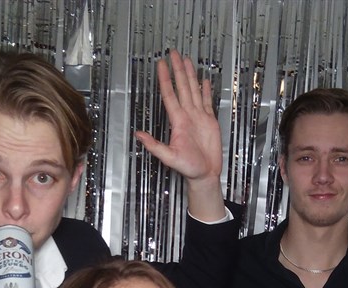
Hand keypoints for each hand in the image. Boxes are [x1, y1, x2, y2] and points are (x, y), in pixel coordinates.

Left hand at [135, 49, 225, 220]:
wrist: (204, 175)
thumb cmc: (188, 168)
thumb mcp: (169, 158)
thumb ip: (154, 146)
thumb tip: (138, 136)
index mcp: (178, 121)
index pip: (170, 94)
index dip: (166, 79)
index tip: (161, 65)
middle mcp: (187, 116)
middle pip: (181, 87)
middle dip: (177, 70)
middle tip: (173, 53)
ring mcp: (198, 117)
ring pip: (193, 90)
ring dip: (190, 75)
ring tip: (186, 60)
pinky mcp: (209, 121)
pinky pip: (206, 102)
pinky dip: (205, 90)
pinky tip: (204, 81)